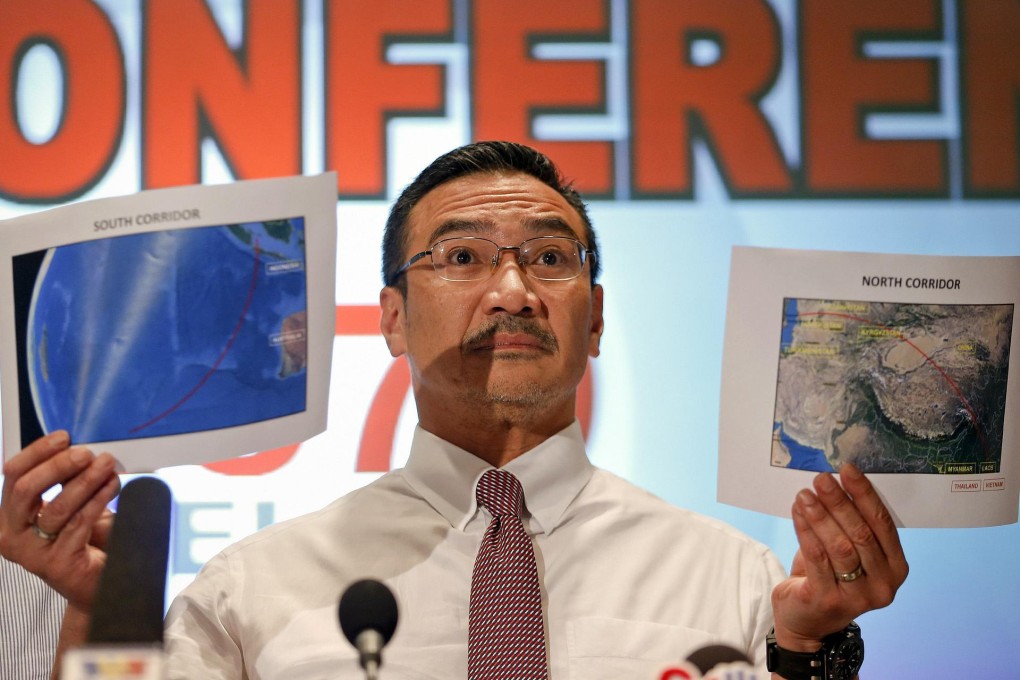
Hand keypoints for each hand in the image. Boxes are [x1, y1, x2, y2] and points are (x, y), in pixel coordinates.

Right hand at [0, 431, 119, 610]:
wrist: (97, 581)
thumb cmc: (82, 540)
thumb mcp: (70, 503)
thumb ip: (65, 480)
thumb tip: (77, 448)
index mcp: (10, 516)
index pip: (13, 475)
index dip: (37, 452)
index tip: (64, 437)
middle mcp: (12, 535)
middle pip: (26, 489)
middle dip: (58, 466)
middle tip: (86, 453)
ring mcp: (31, 553)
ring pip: (56, 507)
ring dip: (85, 481)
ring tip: (106, 465)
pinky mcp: (56, 564)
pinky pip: (79, 523)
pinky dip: (98, 499)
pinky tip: (112, 485)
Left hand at [770, 463, 907, 651]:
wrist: (807, 620)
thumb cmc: (829, 576)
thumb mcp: (849, 551)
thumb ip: (851, 523)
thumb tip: (836, 480)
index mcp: (896, 567)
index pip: (883, 524)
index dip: (865, 495)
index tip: (847, 470)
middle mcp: (884, 585)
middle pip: (862, 534)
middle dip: (840, 502)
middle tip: (822, 479)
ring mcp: (858, 597)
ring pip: (839, 546)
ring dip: (820, 516)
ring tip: (805, 494)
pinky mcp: (828, 600)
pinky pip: (816, 558)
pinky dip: (806, 531)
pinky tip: (798, 512)